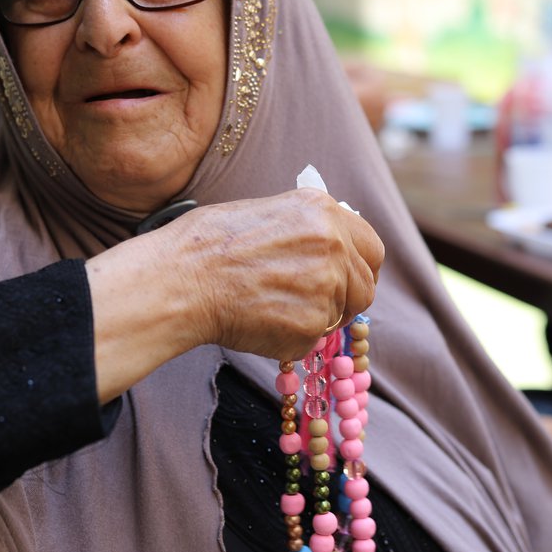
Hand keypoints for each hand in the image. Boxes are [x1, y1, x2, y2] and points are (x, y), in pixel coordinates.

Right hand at [158, 188, 383, 359]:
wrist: (179, 279)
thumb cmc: (207, 244)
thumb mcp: (267, 212)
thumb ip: (308, 228)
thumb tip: (334, 246)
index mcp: (323, 211)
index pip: (372, 249)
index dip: (360, 268)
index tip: (347, 279)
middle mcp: (333, 246)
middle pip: (365, 289)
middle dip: (344, 301)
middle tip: (310, 304)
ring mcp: (326, 287)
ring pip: (337, 317)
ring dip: (312, 318)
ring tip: (268, 305)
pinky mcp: (310, 326)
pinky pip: (312, 340)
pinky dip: (290, 338)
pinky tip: (259, 320)